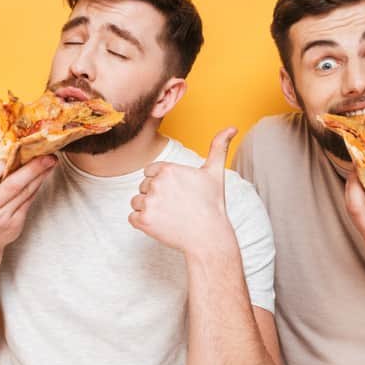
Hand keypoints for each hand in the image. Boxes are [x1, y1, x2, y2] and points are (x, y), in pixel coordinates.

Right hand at [0, 155, 56, 253]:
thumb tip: (10, 153)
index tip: (13, 153)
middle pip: (12, 185)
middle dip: (32, 168)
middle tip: (47, 155)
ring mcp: (1, 218)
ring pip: (25, 192)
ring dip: (40, 175)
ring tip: (50, 162)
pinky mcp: (15, 224)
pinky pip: (29, 200)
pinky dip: (37, 186)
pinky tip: (44, 175)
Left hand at [128, 128, 235, 252]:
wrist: (209, 237)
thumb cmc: (212, 205)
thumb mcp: (215, 173)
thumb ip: (218, 147)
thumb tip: (232, 127)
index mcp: (168, 169)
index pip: (149, 172)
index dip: (162, 183)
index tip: (177, 193)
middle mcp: (156, 184)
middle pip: (143, 187)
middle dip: (155, 196)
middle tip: (176, 206)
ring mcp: (149, 203)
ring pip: (136, 202)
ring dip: (148, 209)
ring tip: (169, 215)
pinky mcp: (144, 221)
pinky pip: (132, 218)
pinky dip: (143, 223)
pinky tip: (161, 224)